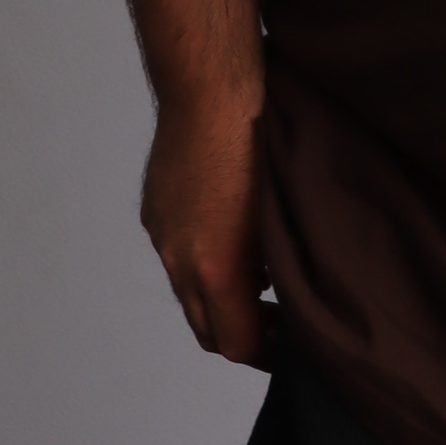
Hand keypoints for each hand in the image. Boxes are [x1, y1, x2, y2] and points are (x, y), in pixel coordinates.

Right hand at [139, 89, 276, 369]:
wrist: (210, 90)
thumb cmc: (261, 143)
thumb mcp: (282, 215)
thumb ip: (279, 265)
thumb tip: (283, 287)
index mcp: (216, 271)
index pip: (236, 344)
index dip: (266, 354)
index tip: (290, 349)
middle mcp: (180, 262)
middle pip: (205, 328)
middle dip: (241, 335)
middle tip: (279, 326)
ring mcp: (162, 236)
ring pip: (188, 291)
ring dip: (220, 297)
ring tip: (263, 278)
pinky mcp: (155, 210)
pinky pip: (176, 254)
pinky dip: (202, 261)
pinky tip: (232, 235)